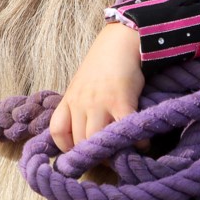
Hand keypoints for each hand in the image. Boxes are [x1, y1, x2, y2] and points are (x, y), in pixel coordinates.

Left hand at [49, 23, 144, 152]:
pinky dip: (135, 141)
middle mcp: (80, 103)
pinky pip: (124, 129)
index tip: (80, 152)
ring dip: (112, 152)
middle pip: (80, 141)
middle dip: (93, 155)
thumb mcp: (82, 85)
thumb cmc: (102, 65)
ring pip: (98, 140)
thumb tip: (87, 132)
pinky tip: (142, 143)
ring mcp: (99, 102)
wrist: (119, 42)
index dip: (66, 147)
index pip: (57, 131)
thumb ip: (81, 106)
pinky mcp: (120, 100)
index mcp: (69, 99)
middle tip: (109, 158)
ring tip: (123, 153)